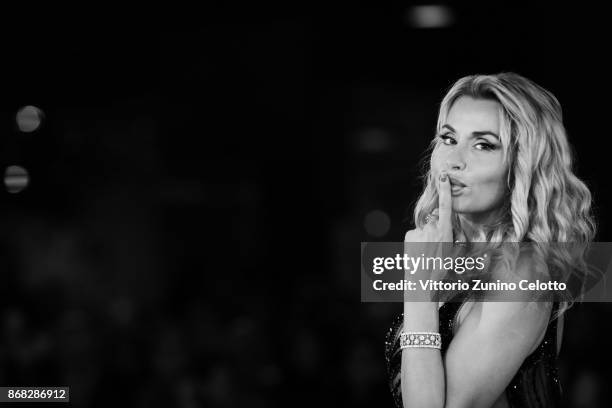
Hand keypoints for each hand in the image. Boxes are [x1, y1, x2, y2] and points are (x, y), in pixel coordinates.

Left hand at [404, 171, 453, 296]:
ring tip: (426, 252)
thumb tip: (447, 224)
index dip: (445, 190)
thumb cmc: (441, 271)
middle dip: (437, 228)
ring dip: (426, 236)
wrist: (422, 284)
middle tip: (436, 248)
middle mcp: (432, 229)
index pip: (446, 206)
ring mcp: (419, 231)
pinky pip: (415, 233)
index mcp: (446, 233)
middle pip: (436, 220)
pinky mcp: (409, 235)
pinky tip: (418, 252)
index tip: (442, 176)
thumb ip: (453, 234)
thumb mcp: (455, 253)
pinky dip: (417, 240)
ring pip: (425, 228)